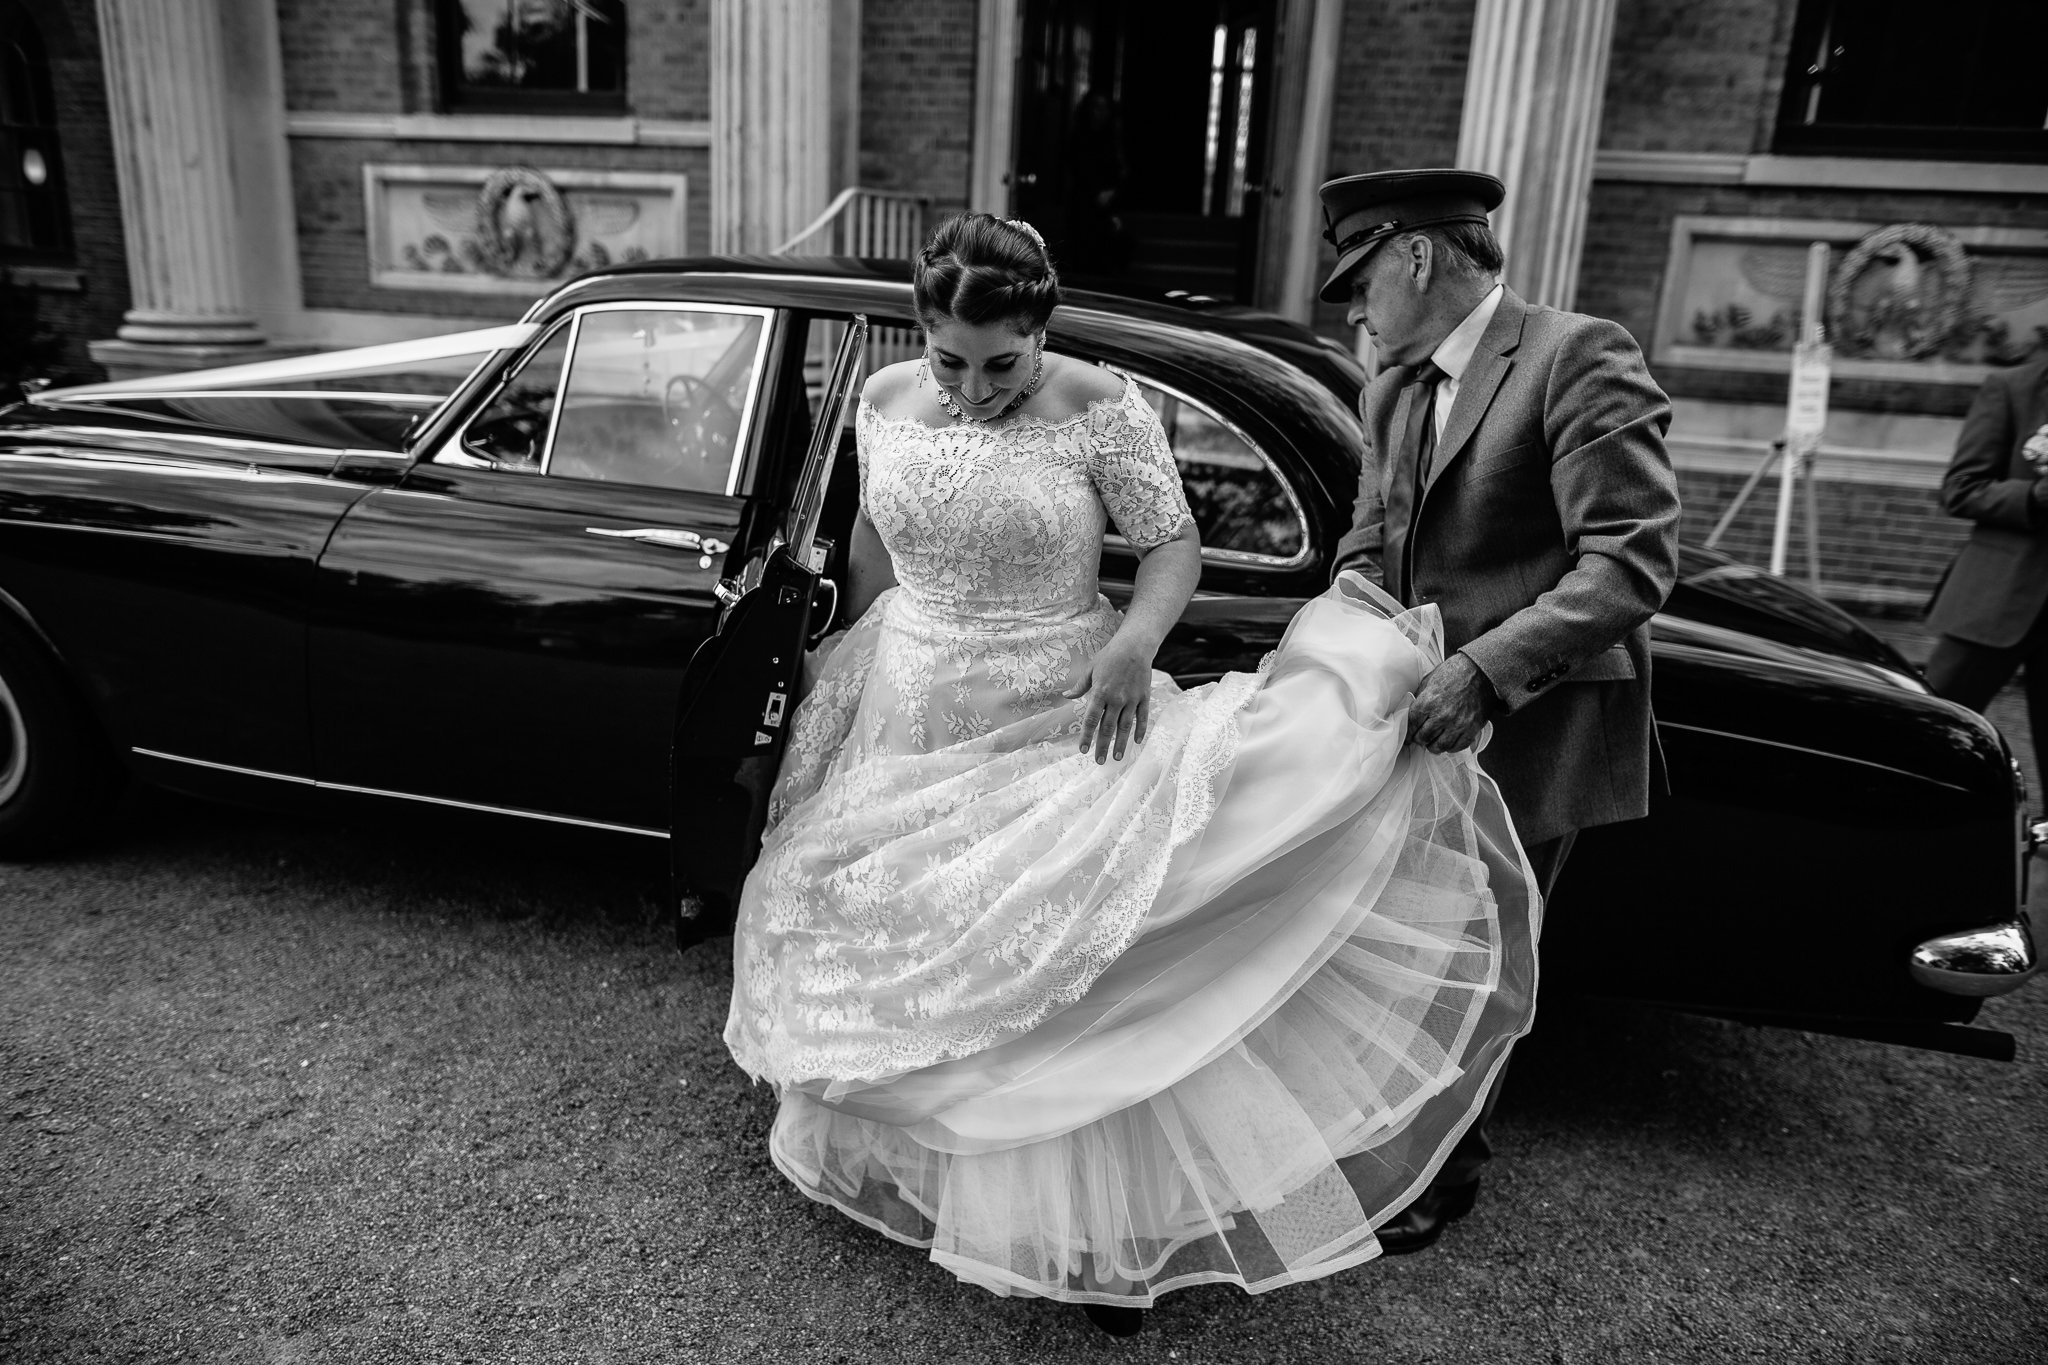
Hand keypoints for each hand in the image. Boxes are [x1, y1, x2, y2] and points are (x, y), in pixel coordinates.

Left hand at [1064, 637, 1154, 763]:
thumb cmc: (1110, 656)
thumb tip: (1066, 696)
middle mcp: (1116, 699)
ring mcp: (1132, 699)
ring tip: (1118, 758)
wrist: (1135, 646)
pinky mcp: (1144, 697)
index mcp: (1100, 692)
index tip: (1083, 750)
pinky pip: (1142, 717)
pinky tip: (1137, 741)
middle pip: (1108, 727)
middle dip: (1102, 746)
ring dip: (1121, 744)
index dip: (1087, 736)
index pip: (1091, 719)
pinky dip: (1140, 730)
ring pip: (1125, 726)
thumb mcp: (1091, 669)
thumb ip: (1080, 686)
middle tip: (1099, 761)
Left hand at [1407, 653, 1496, 753]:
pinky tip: (1448, 743)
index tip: (1407, 736)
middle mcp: (1442, 715)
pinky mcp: (1472, 727)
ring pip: (1440, 746)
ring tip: (1432, 743)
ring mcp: (1458, 723)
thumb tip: (1411, 713)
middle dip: (1419, 739)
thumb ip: (1419, 698)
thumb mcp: (1429, 680)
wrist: (1479, 669)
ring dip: (1433, 747)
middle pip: (1423, 737)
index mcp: (1428, 702)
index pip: (1412, 724)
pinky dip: (1451, 747)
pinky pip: (1459, 746)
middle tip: (1419, 739)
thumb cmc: (1453, 672)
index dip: (1408, 732)